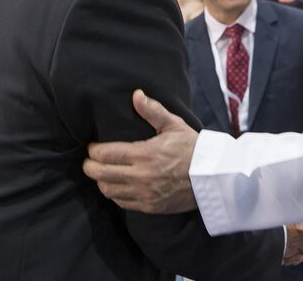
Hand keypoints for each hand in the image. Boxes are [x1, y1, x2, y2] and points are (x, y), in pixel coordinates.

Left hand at [82, 90, 198, 212]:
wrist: (213, 178)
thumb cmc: (193, 148)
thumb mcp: (175, 125)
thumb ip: (153, 111)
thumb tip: (136, 94)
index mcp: (145, 154)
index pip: (106, 154)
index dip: (93, 150)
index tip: (92, 146)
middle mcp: (141, 176)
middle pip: (100, 173)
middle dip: (90, 166)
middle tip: (89, 160)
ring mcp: (144, 193)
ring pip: (108, 190)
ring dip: (100, 181)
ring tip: (102, 173)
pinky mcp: (149, 206)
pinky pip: (121, 202)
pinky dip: (115, 193)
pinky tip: (117, 185)